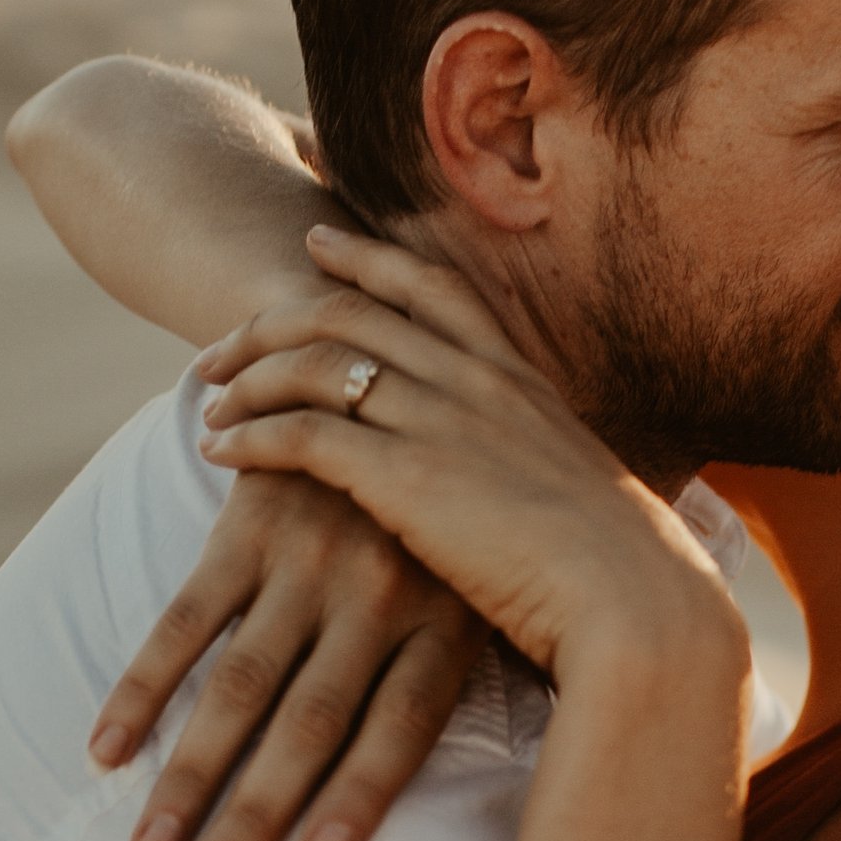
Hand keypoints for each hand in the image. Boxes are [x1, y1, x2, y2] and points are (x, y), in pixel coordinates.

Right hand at [89, 474, 486, 840]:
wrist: (396, 375)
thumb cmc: (456, 521)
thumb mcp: (489, 583)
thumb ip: (472, 672)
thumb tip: (510, 790)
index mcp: (447, 616)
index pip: (403, 725)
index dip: (362, 795)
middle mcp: (379, 589)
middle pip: (311, 722)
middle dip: (253, 814)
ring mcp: (309, 555)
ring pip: (241, 683)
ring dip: (187, 772)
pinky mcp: (249, 525)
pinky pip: (186, 618)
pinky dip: (141, 688)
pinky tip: (107, 750)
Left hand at [196, 225, 746, 695]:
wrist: (632, 599)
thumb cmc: (614, 568)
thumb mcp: (573, 486)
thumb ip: (530, 462)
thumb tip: (516, 481)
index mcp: (517, 375)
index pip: (431, 285)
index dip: (367, 257)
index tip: (316, 240)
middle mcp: (474, 379)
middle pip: (350, 312)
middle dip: (273, 320)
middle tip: (222, 348)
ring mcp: (440, 421)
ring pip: (316, 363)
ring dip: (249, 376)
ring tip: (208, 399)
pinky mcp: (405, 478)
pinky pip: (303, 435)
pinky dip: (251, 434)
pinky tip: (219, 451)